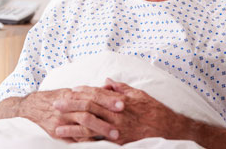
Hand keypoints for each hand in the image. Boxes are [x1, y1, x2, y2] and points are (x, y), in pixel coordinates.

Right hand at [17, 88, 123, 141]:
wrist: (31, 108)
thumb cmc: (55, 99)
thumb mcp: (70, 92)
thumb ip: (88, 92)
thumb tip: (108, 87)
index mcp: (71, 94)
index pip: (93, 95)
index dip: (107, 98)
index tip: (122, 103)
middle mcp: (66, 106)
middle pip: (89, 109)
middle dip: (106, 114)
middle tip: (122, 118)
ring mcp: (62, 120)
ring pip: (83, 124)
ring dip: (100, 129)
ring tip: (114, 135)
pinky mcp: (57, 132)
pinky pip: (75, 138)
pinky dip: (88, 141)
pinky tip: (99, 143)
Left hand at [54, 78, 188, 144]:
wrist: (169, 129)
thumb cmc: (154, 110)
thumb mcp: (138, 94)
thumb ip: (120, 88)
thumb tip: (106, 81)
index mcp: (120, 100)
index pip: (96, 93)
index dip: (82, 92)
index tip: (70, 90)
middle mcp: (116, 114)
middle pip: (88, 108)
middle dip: (70, 106)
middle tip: (56, 104)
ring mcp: (116, 129)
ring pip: (89, 127)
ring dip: (72, 127)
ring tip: (57, 127)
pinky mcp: (118, 142)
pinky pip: (98, 141)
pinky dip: (84, 141)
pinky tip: (73, 142)